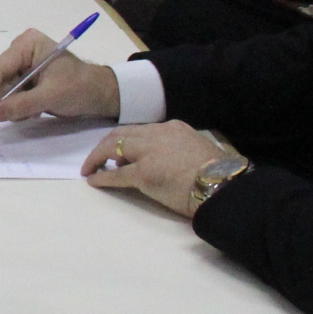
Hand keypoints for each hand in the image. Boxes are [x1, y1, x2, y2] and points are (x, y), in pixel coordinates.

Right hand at [0, 28, 120, 121]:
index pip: (0, 68)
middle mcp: (22, 49)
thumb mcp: (50, 96)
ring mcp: (24, 63)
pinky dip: (20, 105)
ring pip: (5, 89)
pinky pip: (13, 93)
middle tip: (18, 116)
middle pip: (0, 79)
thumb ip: (21, 104)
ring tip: (33, 113)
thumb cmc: (79, 88)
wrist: (100, 95)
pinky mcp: (27, 76)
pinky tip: (34, 110)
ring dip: (15, 105)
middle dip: (7, 100)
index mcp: (28, 44)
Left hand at [82, 121, 225, 218]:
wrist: (223, 185)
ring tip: (90, 168)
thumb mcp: (196, 150)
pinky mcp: (144, 172)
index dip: (125, 140)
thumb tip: (157, 160)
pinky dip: (102, 177)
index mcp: (174, 128)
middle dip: (105, 145)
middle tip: (96, 158)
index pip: (141, 130)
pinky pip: (116, 174)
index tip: (117, 151)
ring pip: (113, 148)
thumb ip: (176, 149)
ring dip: (98, 157)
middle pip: (122, 134)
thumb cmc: (217, 174)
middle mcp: (159, 134)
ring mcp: (149, 152)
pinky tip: (93, 181)